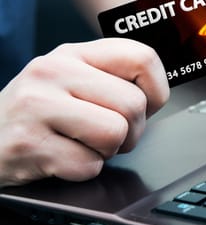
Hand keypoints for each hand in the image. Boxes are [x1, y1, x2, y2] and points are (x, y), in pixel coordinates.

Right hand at [0, 38, 168, 186]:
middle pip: (134, 104)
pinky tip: (61, 158)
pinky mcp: (28, 143)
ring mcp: (37, 106)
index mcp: (75, 54)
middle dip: (131, 131)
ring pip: (115, 133)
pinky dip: (82, 170)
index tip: (147, 106)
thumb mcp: (71, 80)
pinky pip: (88, 165)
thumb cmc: (38, 113)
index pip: (142, 57)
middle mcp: (54, 72)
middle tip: (108, 135)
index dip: (157, 90)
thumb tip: (157, 95)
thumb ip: (111, 78)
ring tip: (83, 144)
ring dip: (107, 151)